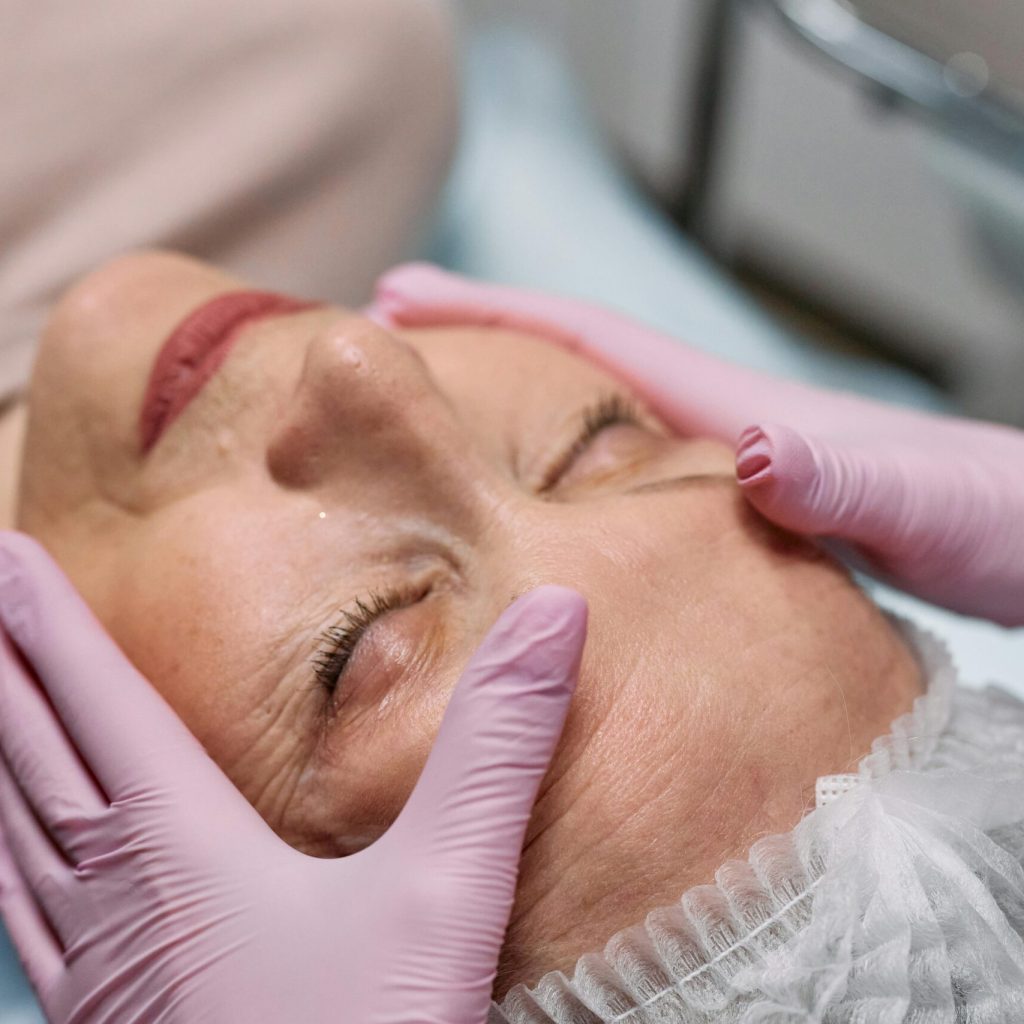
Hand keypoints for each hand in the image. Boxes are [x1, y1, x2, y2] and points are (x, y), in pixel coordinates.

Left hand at [0, 531, 586, 1022]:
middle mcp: (119, 895)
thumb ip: (496, 746)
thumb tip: (557, 607)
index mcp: (181, 844)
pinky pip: (22, 920)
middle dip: (4, 671)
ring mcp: (98, 970)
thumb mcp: (446, 890)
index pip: (102, 703)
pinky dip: (1, 862)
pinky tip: (5, 869)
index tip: (4, 559)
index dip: (51, 626)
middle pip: (37, 758)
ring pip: (15, 837)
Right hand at [371, 264, 1023, 626]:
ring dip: (502, 426)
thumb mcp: (924, 504)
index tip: (399, 298)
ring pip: (585, 443)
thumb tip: (757, 448)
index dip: (492, 316)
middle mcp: (716, 438)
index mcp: (733, 417)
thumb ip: (845, 475)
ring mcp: (722, 480)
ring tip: (427, 435)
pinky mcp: (736, 527)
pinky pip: (621, 500)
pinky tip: (537, 526)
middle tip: (381, 354)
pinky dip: (561, 493)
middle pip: (569, 379)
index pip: (591, 342)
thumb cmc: (997, 521)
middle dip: (473, 356)